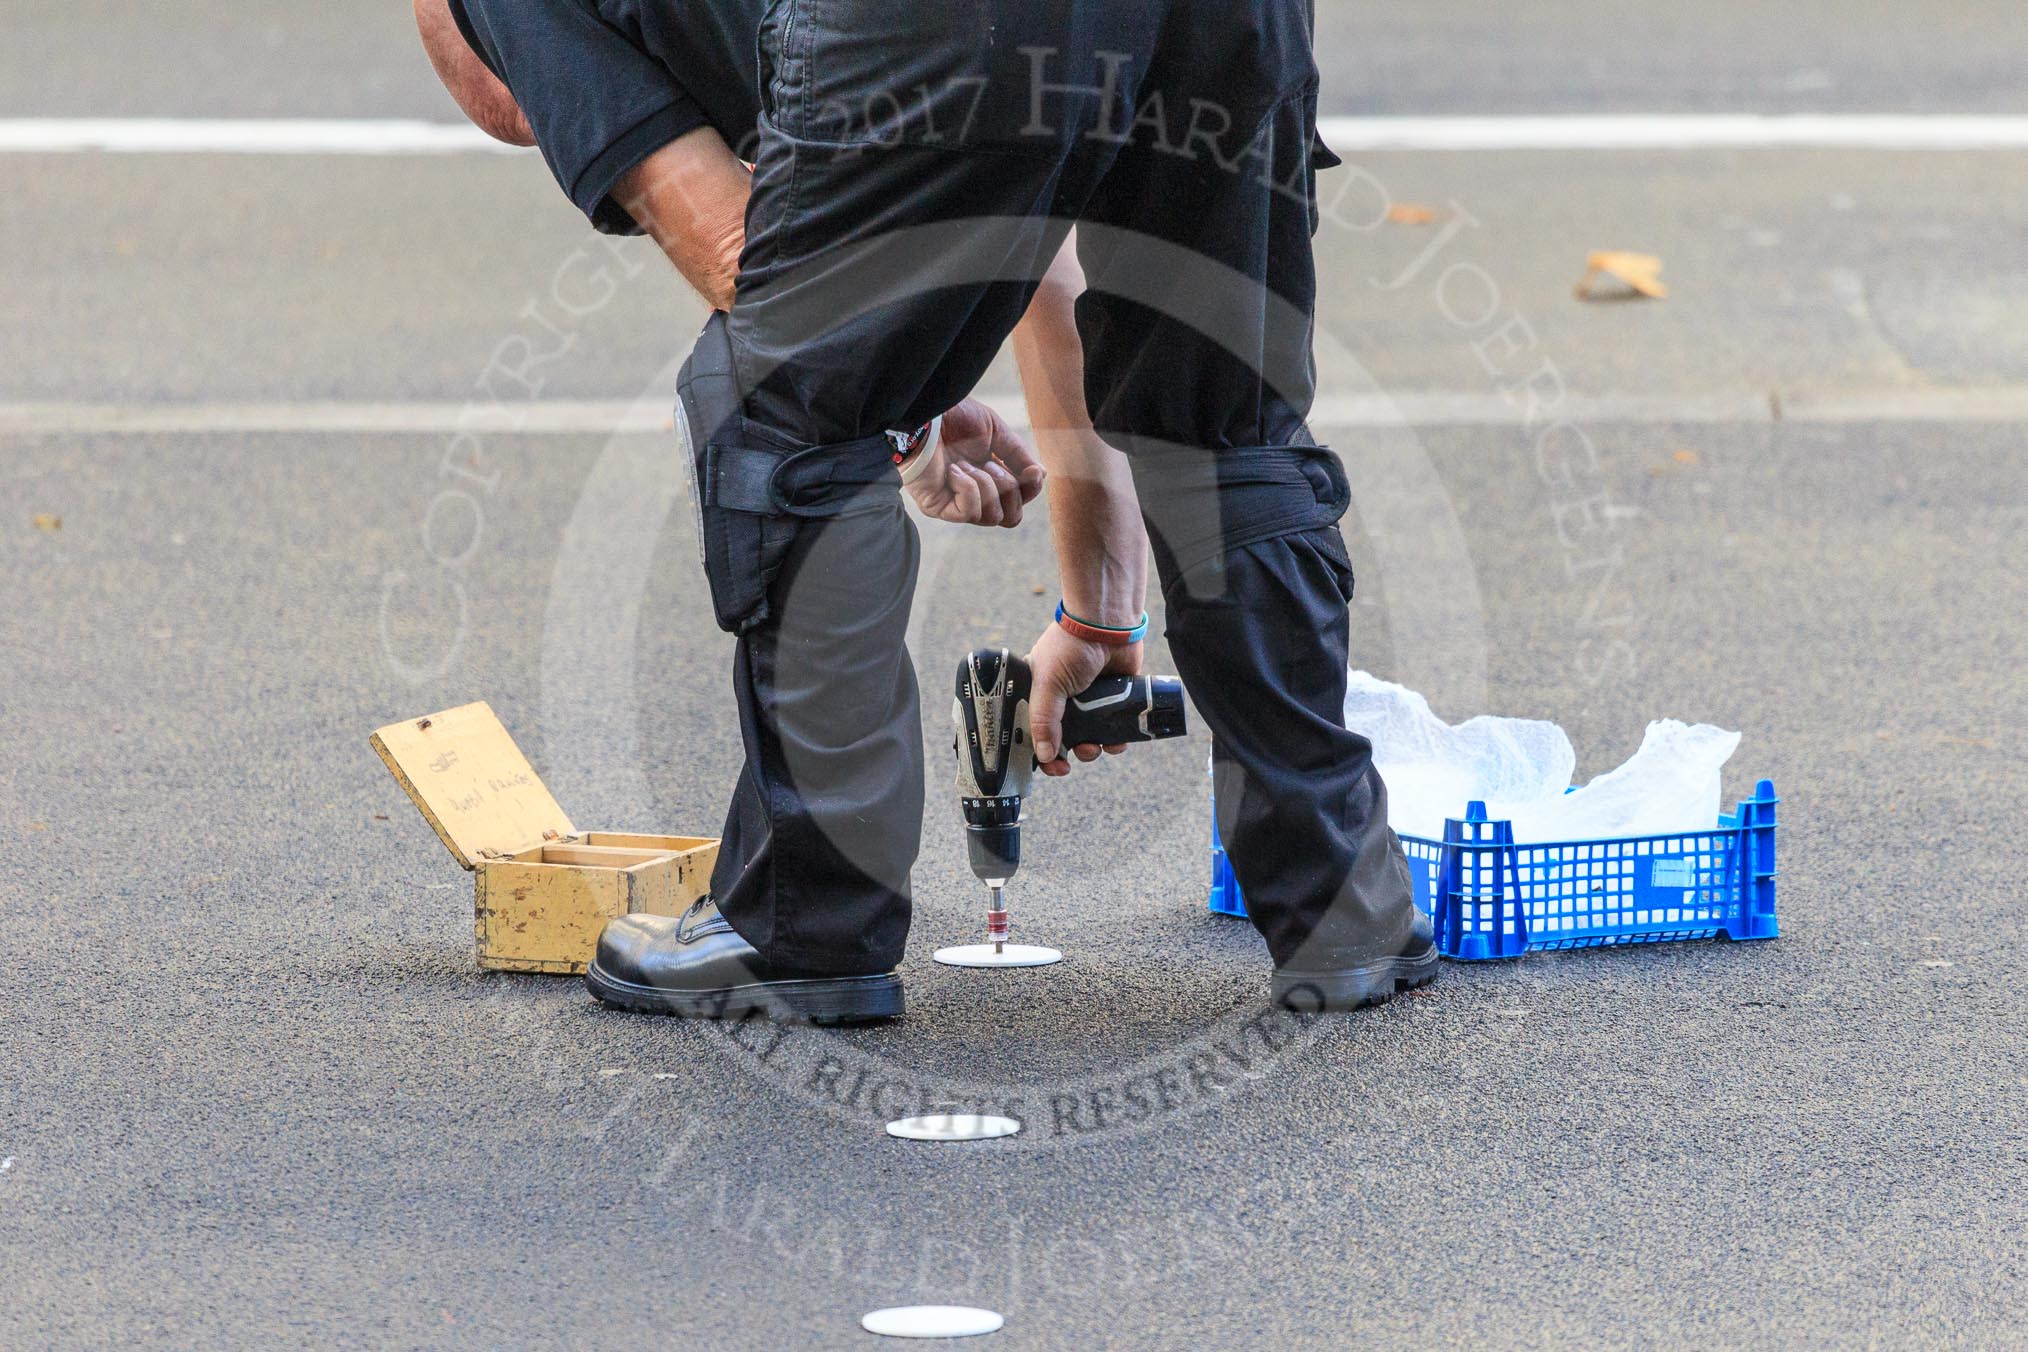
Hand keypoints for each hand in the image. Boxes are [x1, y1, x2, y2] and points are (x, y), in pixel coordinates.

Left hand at [904, 398, 1045, 527]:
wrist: (927, 416)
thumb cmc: (956, 419)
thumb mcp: (997, 432)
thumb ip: (1019, 456)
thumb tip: (1040, 476)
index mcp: (990, 477)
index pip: (1020, 501)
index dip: (1030, 489)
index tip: (1032, 471)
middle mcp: (976, 495)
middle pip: (1011, 518)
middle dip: (1009, 488)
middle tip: (990, 464)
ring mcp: (956, 504)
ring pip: (992, 517)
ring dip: (986, 485)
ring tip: (968, 464)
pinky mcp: (939, 509)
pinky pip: (970, 512)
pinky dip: (968, 488)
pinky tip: (954, 471)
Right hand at [1028, 621, 1143, 777]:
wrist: (1108, 624)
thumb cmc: (1070, 646)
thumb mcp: (1048, 685)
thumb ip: (1044, 721)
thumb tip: (1045, 756)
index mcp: (1040, 693)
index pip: (1034, 729)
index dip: (1042, 751)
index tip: (1053, 766)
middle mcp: (1063, 699)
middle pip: (1064, 738)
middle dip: (1072, 752)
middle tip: (1078, 755)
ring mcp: (1090, 700)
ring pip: (1090, 737)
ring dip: (1093, 749)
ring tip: (1096, 747)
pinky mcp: (1113, 699)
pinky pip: (1114, 729)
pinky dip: (1115, 740)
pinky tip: (1116, 741)